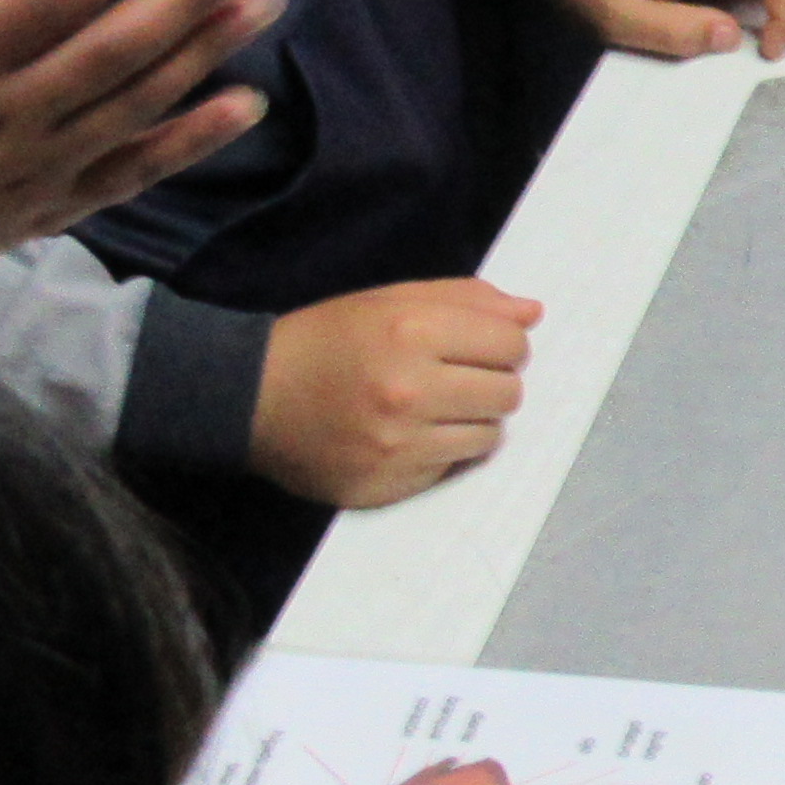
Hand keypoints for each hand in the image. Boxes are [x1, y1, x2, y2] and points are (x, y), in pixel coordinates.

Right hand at [251, 276, 539, 507]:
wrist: (252, 398)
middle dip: (492, 381)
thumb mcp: (388, 300)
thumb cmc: (326, 340)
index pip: (510, 343)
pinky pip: (452, 467)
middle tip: (457, 377)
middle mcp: (409, 390)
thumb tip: (532, 312)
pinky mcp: (387, 485)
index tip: (481, 345)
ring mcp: (398, 445)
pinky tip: (409, 435)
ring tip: (433, 407)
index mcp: (411, 332)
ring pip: (489, 436)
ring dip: (472, 420)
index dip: (503, 342)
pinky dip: (442, 451)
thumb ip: (464, 299)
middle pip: (509, 392)